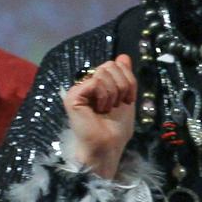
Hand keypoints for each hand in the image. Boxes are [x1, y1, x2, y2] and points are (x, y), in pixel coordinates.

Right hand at [62, 57, 137, 178]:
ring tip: (107, 109)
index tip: (128, 99)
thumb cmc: (117, 127)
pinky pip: (96, 82)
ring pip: (104, 72)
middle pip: (110, 65)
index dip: (128, 80)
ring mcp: (78, 89)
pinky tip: (99, 109)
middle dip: (122, 86)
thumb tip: (123, 56)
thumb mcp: (126, 97)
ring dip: (113, 94)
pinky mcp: (73, 95)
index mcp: (98, 84)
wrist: (108, 145)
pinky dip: (104, 96)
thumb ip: (125, 76)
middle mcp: (86, 84)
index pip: (116, 65)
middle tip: (116, 105)